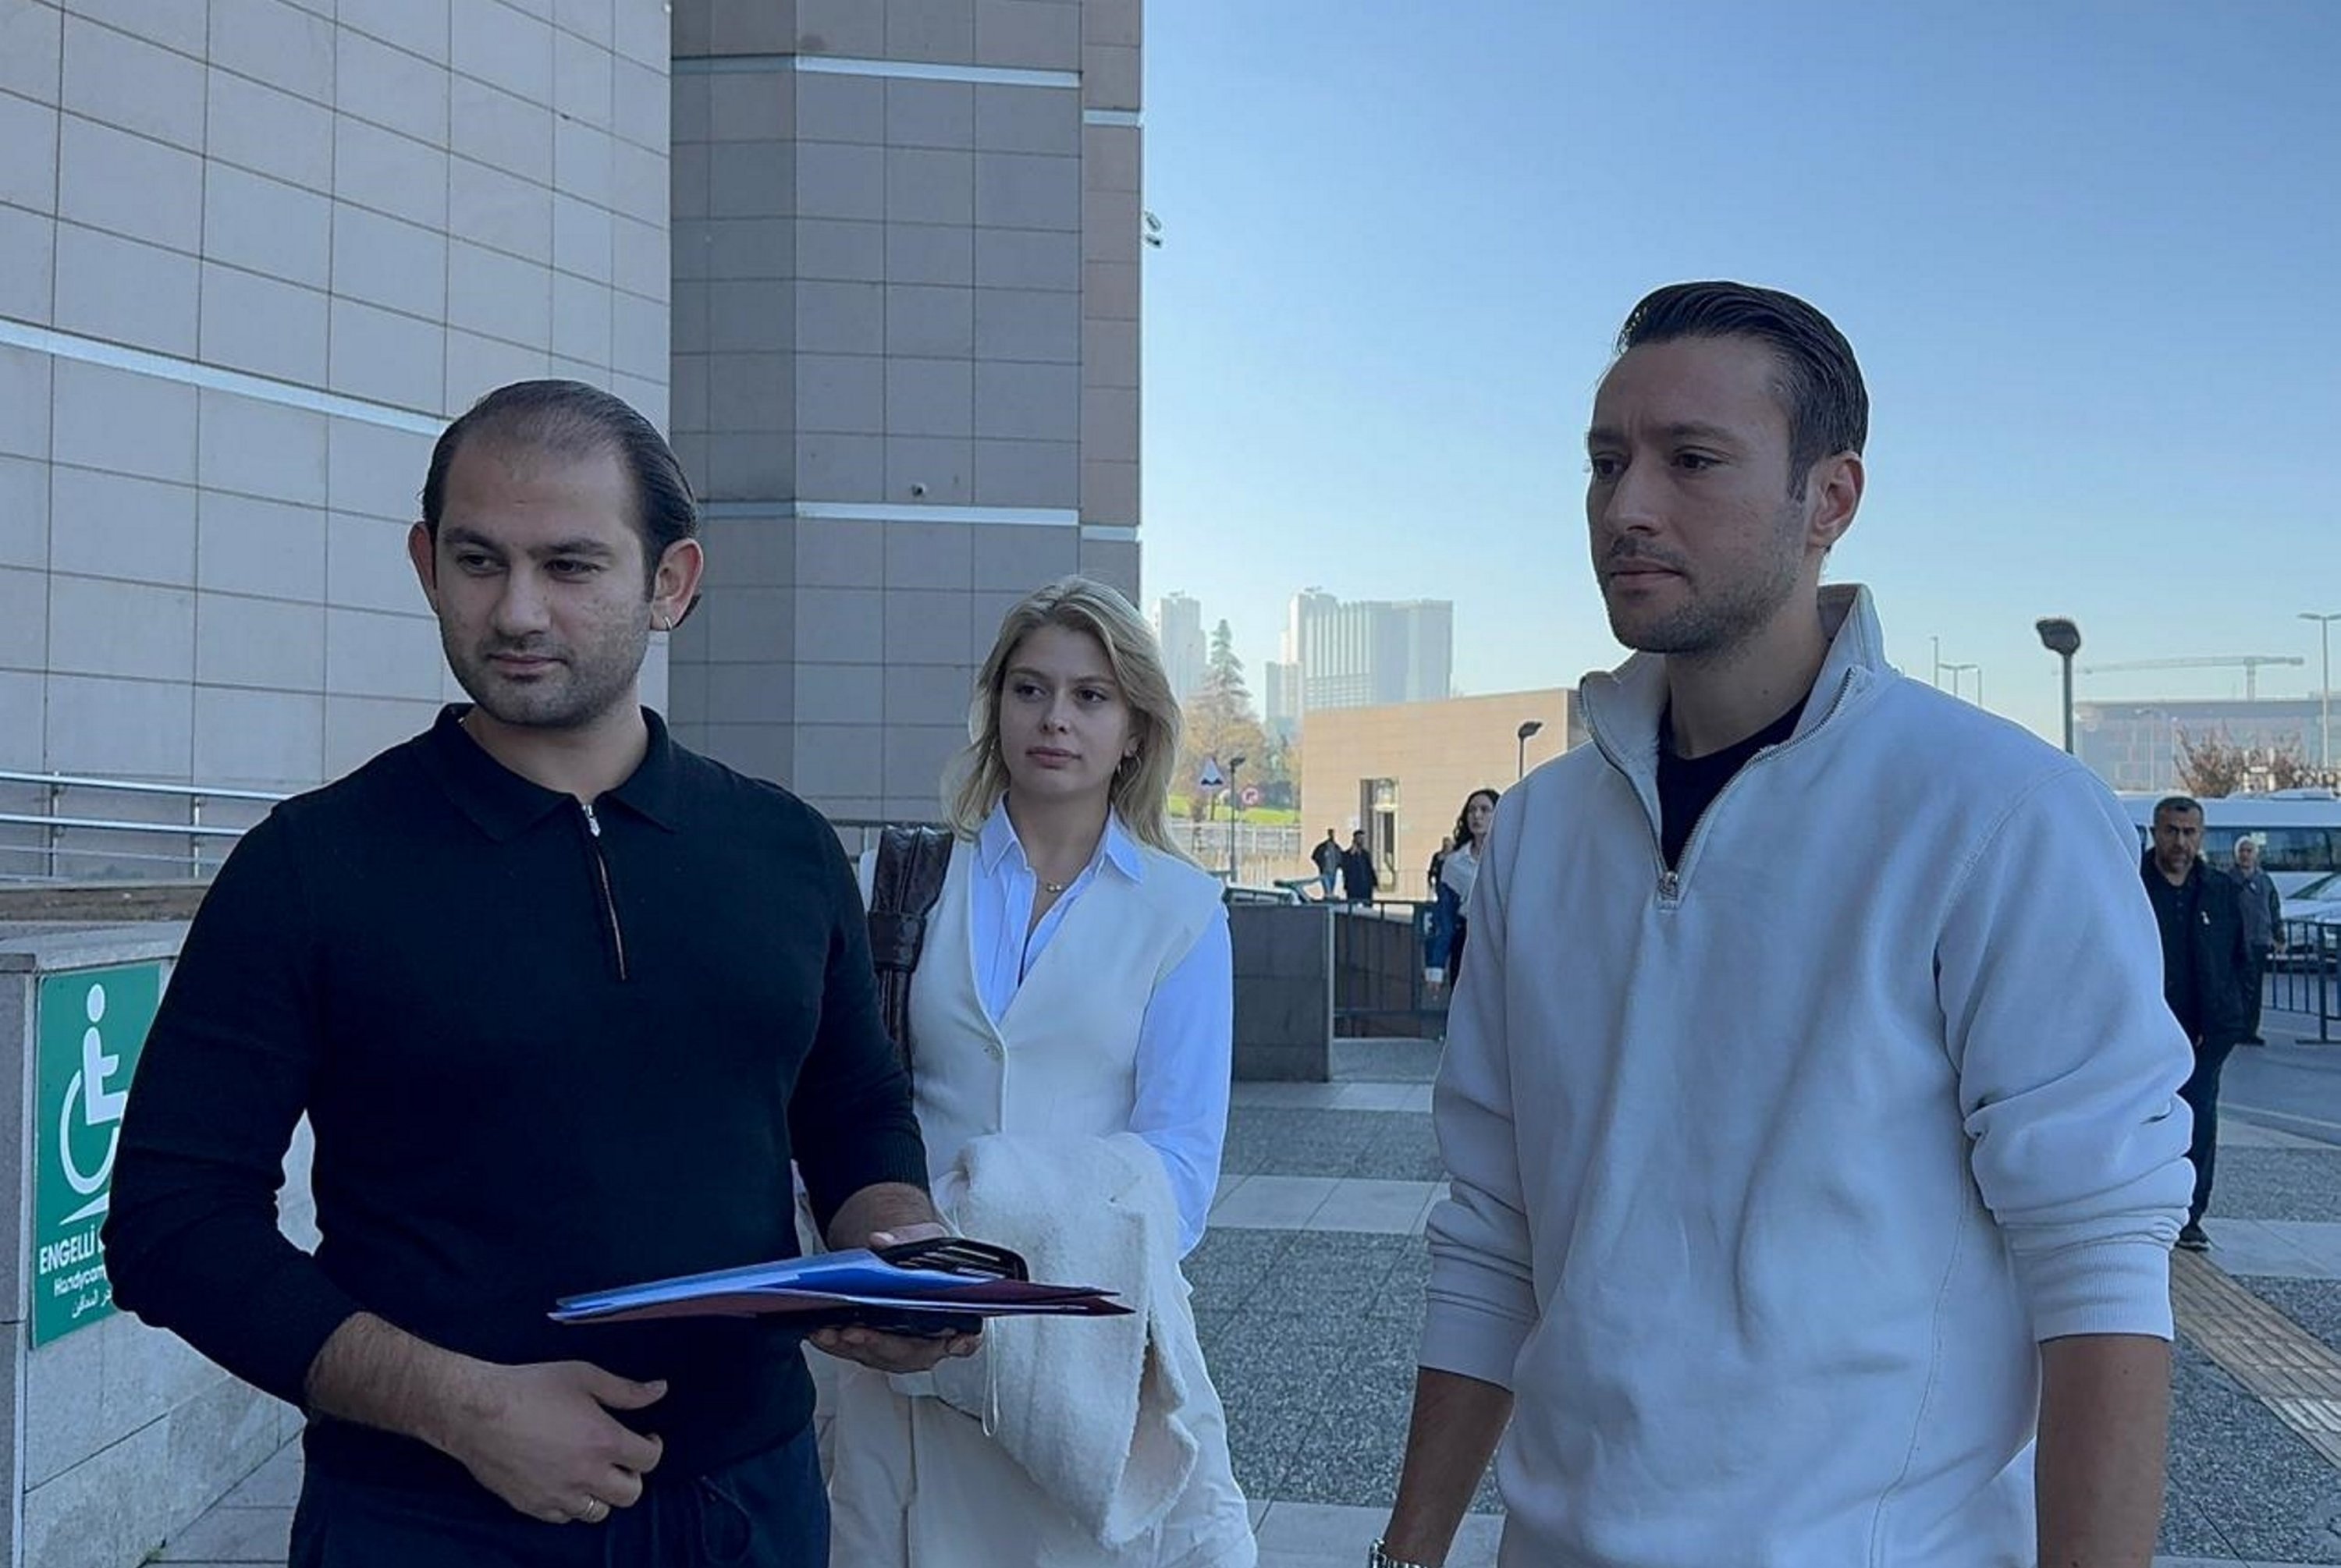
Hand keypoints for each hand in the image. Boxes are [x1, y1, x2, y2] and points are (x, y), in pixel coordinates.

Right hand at [437, 1361, 665, 1524]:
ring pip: (599, 1512)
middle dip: (633, 1475)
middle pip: (631, 1494)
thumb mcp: (584, 1376)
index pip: (649, 1460)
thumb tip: (660, 1390)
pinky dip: (572, 1504)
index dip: (653, 1447)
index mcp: (604, 1441)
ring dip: (603, 1493)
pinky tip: (566, 1481)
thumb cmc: (530, 1387)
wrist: (476, 1411)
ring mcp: (558, 1495)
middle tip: (621, 1458)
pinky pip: (565, 1517)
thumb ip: (626, 1390)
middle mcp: (586, 1475)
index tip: (645, 1437)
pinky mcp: (533, 1506)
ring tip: (593, 1471)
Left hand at [807, 1223, 980, 1372]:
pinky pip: (857, 1353)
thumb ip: (909, 1240)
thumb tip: (880, 1241)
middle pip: (914, 1353)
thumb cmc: (924, 1256)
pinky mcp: (876, 1348)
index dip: (964, 1342)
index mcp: (955, 1316)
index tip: (956, 1342)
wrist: (905, 1261)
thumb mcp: (926, 1239)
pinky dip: (837, 1345)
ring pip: (880, 1357)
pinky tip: (819, 1334)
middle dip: (882, 1344)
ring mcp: (902, 1348)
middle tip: (856, 1333)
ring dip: (852, 1347)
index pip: (969, 1337)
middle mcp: (931, 1340)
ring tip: (828, 1333)